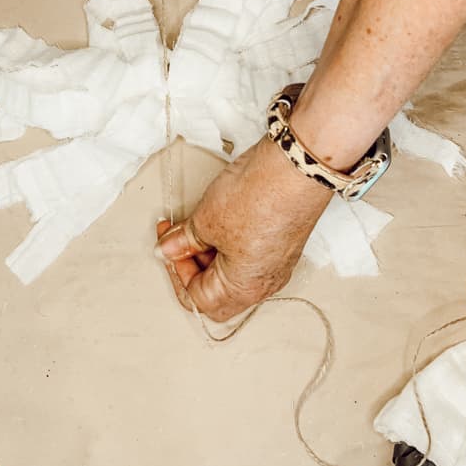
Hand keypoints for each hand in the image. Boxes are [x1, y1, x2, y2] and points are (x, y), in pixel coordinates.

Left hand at [154, 137, 332, 320]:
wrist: (297, 166)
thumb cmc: (261, 196)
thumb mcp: (207, 220)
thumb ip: (183, 241)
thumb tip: (168, 250)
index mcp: (244, 289)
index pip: (197, 299)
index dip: (176, 272)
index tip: (168, 248)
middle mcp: (264, 282)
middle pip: (216, 289)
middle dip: (192, 263)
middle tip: (178, 237)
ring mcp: (276, 262)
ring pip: (232, 269)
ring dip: (209, 249)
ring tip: (198, 222)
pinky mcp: (282, 241)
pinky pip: (248, 252)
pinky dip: (228, 239)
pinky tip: (219, 216)